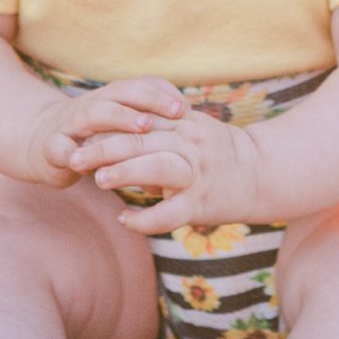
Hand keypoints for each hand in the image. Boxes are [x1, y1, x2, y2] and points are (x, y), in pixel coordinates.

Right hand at [23, 79, 186, 187]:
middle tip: (175, 112)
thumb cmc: (92, 137)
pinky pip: (58, 146)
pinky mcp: (50, 148)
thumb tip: (191, 121)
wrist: (39, 143)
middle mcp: (91, 105)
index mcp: (110, 100)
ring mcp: (69, 124)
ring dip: (118, 117)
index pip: (138, 87)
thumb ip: (149, 121)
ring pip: (92, 113)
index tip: (185, 107)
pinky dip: (69, 152)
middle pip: (120, 93)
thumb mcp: (119, 126)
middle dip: (149, 100)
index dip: (161, 94)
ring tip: (143, 127)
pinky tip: (83, 162)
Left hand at [65, 107, 264, 233]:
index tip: (79, 134)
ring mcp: (197, 174)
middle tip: (74, 156)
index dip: (107, 126)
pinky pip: (169, 214)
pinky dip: (144, 219)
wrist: (264, 173)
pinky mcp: (202, 203)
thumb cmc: (220, 152)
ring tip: (98, 180)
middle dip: (103, 148)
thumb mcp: (192, 128)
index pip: (138, 119)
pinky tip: (124, 219)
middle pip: (140, 140)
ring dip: (124, 173)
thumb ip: (158, 127)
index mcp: (183, 123)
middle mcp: (189, 144)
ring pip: (156, 168)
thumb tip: (117, 135)